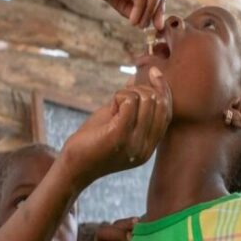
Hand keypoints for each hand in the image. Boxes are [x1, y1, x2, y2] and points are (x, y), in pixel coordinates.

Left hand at [61, 67, 171, 189]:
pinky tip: (109, 108)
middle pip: (157, 102)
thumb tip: (136, 79)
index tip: (154, 72)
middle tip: (120, 97)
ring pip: (144, 98)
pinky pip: (128, 101)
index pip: (167, 111)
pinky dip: (118, 97)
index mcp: (150, 145)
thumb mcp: (115, 121)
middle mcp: (147, 147)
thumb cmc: (92, 143)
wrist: (73, 168)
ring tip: (112, 107)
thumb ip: (130, 103)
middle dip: (140, 90)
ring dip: (126, 93)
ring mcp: (135, 142)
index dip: (163, 89)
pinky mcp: (119, 136)